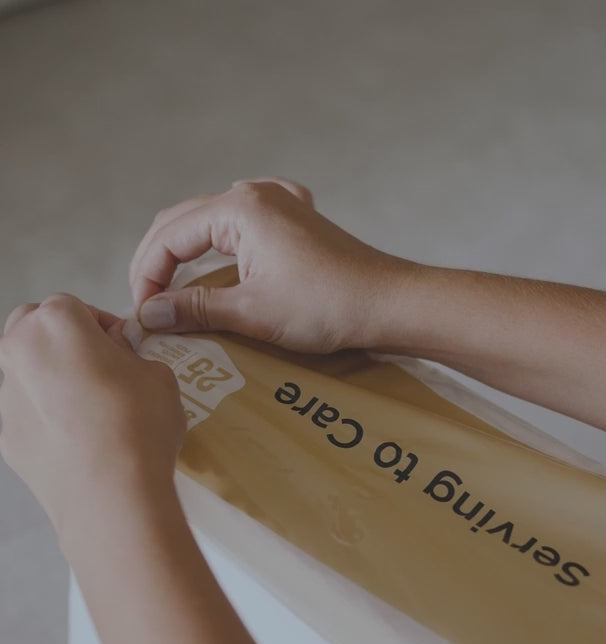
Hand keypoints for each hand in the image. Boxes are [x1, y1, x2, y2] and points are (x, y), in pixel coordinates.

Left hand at [0, 294, 184, 537]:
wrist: (112, 497)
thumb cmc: (137, 428)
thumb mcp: (158, 376)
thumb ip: (133, 355)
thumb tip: (120, 357)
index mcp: (57, 322)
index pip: (75, 306)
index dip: (102, 326)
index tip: (121, 347)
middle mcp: (19, 351)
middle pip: (33, 328)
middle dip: (61, 341)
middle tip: (97, 369)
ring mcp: (5, 396)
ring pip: (23, 373)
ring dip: (48, 379)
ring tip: (86, 410)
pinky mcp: (4, 436)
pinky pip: (22, 415)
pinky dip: (42, 419)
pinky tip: (75, 441)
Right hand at [130, 177, 414, 352]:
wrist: (390, 304)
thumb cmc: (327, 307)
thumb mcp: (251, 311)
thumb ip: (193, 308)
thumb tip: (146, 316)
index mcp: (239, 207)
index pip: (168, 236)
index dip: (146, 276)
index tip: (141, 316)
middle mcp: (255, 193)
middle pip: (184, 221)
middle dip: (158, 263)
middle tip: (146, 306)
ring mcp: (280, 203)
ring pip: (211, 221)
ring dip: (186, 253)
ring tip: (173, 290)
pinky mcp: (298, 220)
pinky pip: (245, 221)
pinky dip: (221, 242)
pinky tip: (223, 257)